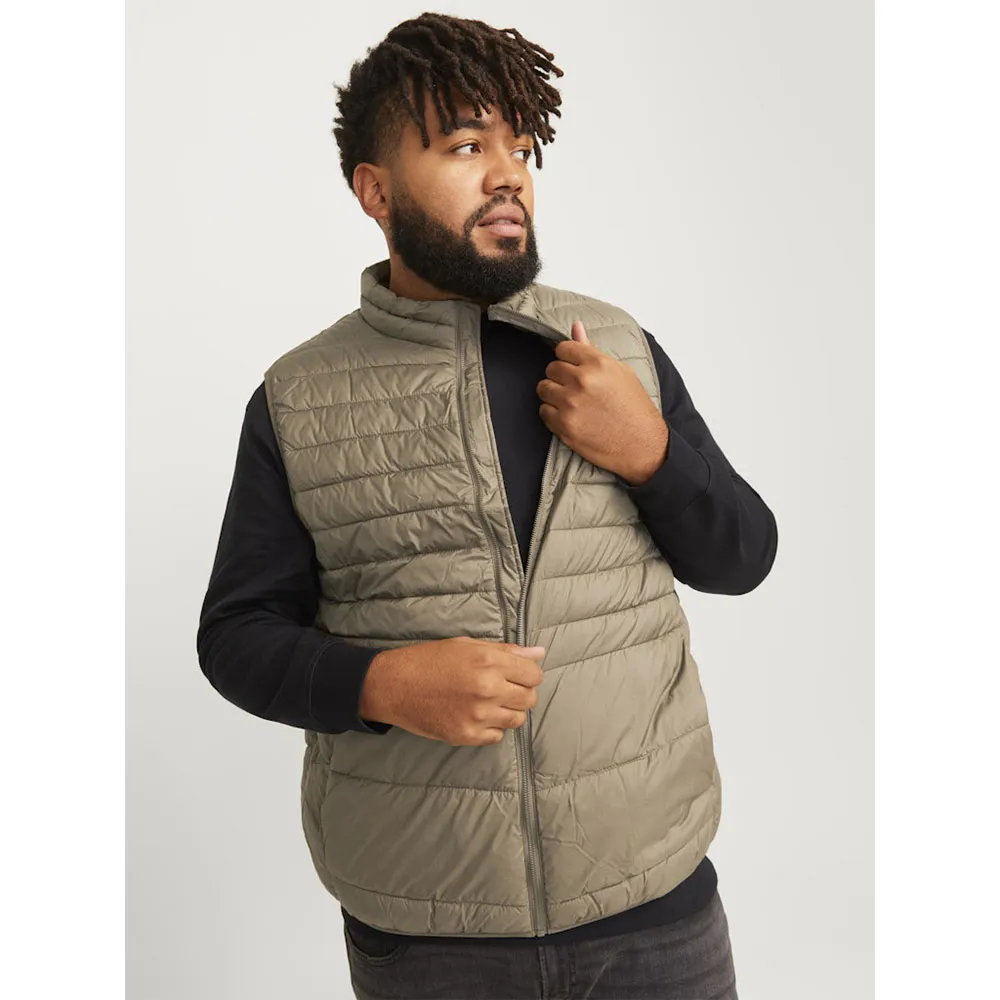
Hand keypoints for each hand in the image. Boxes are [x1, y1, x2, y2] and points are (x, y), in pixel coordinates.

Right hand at [360, 638, 546, 745]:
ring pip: (517, 719)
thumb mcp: (468, 645)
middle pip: (529, 698)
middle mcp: (487, 689)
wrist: (394, 685)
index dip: (528, 674)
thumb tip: (539, 653)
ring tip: (489, 702)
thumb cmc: (430, 660)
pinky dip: (492, 727)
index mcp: (488, 662)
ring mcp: (478, 715)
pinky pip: (497, 736)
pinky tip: (476, 715)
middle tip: (502, 688)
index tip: (517, 675)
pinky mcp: (467, 735)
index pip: (534, 675)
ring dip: (508, 711)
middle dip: (521, 692)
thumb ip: (507, 651)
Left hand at [536, 321, 668, 484]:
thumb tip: (575, 326)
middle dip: (560, 376)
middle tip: (575, 388)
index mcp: (598, 364)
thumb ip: (592, 350)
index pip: (563, 348)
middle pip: (551, 368)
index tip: (573, 367)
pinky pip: (543, 411)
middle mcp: (582, 381)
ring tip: (571, 402)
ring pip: (543, 388)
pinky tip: (569, 416)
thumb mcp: (620, 372)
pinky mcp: (563, 426)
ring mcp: (570, 404)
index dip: (567, 358)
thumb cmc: (634, 408)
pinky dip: (552, 413)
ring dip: (554, 394)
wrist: (641, 445)